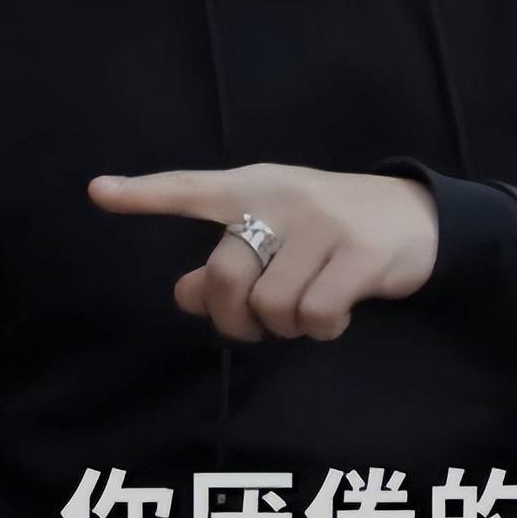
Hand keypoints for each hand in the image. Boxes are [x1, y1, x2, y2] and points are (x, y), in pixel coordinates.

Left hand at [87, 163, 437, 342]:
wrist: (418, 214)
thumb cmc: (333, 225)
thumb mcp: (280, 231)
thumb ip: (230, 259)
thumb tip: (182, 294)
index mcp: (257, 187)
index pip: (192, 189)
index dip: (145, 195)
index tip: (98, 193)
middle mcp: (285, 199)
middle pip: (223, 276)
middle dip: (233, 318)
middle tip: (257, 323)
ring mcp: (324, 225)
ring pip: (271, 306)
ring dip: (286, 327)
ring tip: (308, 310)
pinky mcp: (360, 253)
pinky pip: (316, 315)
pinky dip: (321, 330)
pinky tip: (335, 316)